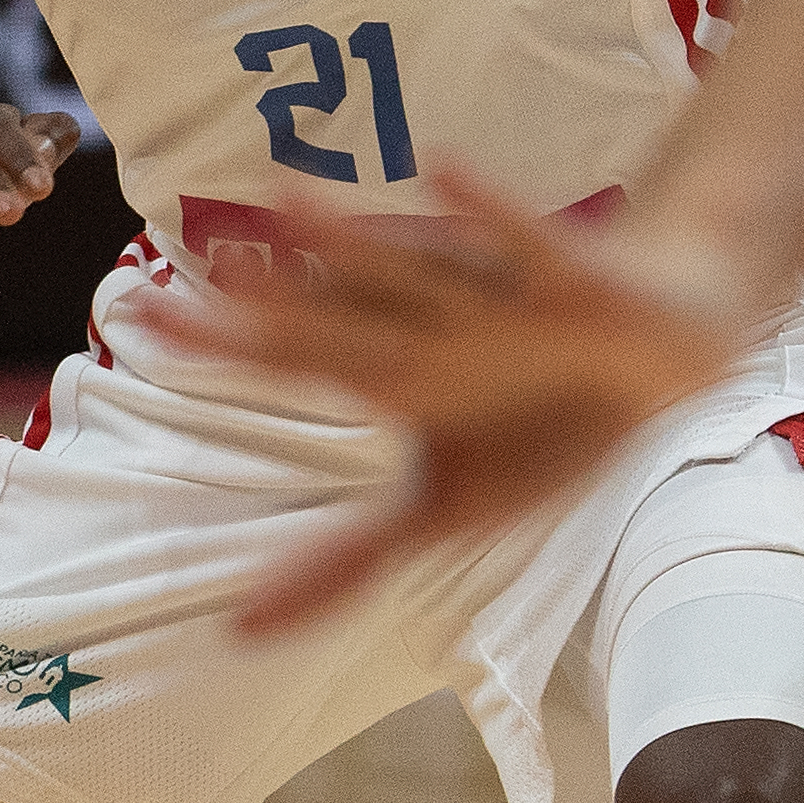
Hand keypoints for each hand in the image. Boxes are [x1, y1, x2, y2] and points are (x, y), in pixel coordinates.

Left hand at [109, 171, 751, 633]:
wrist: (667, 358)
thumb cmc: (541, 423)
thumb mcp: (447, 506)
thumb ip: (345, 560)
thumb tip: (239, 633)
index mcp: (388, 374)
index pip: (285, 359)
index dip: (216, 342)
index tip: (136, 321)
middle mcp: (422, 323)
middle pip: (330, 314)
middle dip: (259, 300)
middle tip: (177, 274)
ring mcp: (488, 295)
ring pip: (411, 267)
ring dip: (350, 239)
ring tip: (280, 200)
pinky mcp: (568, 274)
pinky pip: (523, 240)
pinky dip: (488, 211)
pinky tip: (441, 170)